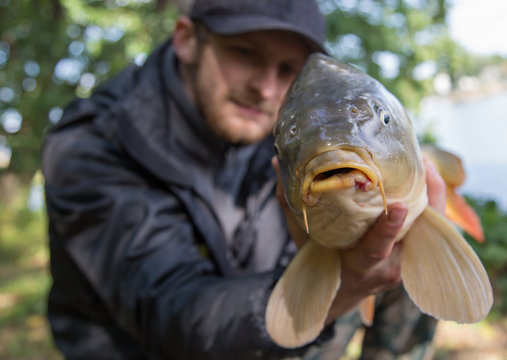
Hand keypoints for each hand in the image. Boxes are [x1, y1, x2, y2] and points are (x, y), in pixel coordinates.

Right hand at [271, 155, 446, 322]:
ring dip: (432, 195)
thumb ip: (290, 202)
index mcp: (359, 266)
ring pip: (429, 229)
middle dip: (426, 199)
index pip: (377, 248)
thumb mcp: (302, 238)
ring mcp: (405, 263)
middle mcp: (388, 267)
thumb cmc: (318, 263)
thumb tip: (278, 163)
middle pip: (417, 235)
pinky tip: (425, 175)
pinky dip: (429, 201)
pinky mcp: (414, 254)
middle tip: (423, 163)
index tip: (399, 206)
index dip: (389, 228)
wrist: (340, 293)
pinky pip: (428, 227)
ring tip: (427, 162)